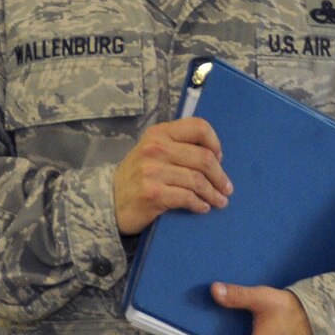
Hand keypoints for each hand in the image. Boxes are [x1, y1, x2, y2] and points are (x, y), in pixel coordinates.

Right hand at [112, 118, 231, 234]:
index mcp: (159, 133)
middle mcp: (156, 148)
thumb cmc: (136, 177)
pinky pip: (187, 197)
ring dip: (213, 193)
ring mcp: (153, 171)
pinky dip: (200, 204)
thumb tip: (213, 157)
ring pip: (198, 180)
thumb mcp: (151, 152)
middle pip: (203, 158)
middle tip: (226, 187)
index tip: (220, 158)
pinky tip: (203, 207)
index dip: (215, 143)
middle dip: (220, 176)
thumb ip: (176, 147)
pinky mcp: (153, 193)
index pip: (198, 127)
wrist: (108, 201)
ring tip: (220, 201)